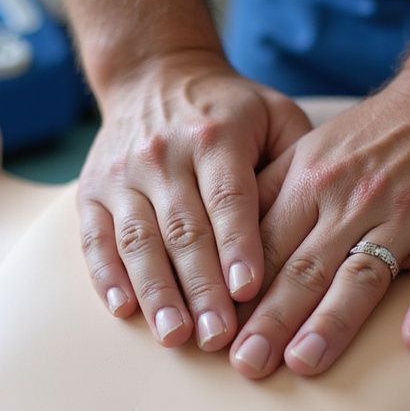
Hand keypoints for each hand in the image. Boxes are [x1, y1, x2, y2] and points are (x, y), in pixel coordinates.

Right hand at [77, 50, 310, 350]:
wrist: (153, 74)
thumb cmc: (229, 110)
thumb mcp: (273, 114)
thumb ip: (297, 159)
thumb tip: (316, 220)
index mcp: (215, 136)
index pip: (227, 198)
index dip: (237, 245)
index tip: (248, 290)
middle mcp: (164, 155)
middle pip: (184, 229)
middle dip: (201, 287)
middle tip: (218, 336)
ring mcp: (123, 174)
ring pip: (139, 240)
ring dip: (156, 292)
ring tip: (174, 335)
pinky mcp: (93, 191)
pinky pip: (96, 239)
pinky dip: (108, 276)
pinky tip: (124, 310)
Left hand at [229, 76, 409, 377]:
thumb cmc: (374, 135)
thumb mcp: (310, 152)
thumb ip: (267, 197)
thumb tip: (218, 249)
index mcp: (311, 185)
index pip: (266, 248)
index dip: (238, 293)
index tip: (213, 336)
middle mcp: (353, 201)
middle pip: (306, 268)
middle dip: (271, 319)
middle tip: (246, 366)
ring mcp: (408, 213)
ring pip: (364, 273)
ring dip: (333, 320)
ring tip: (304, 362)